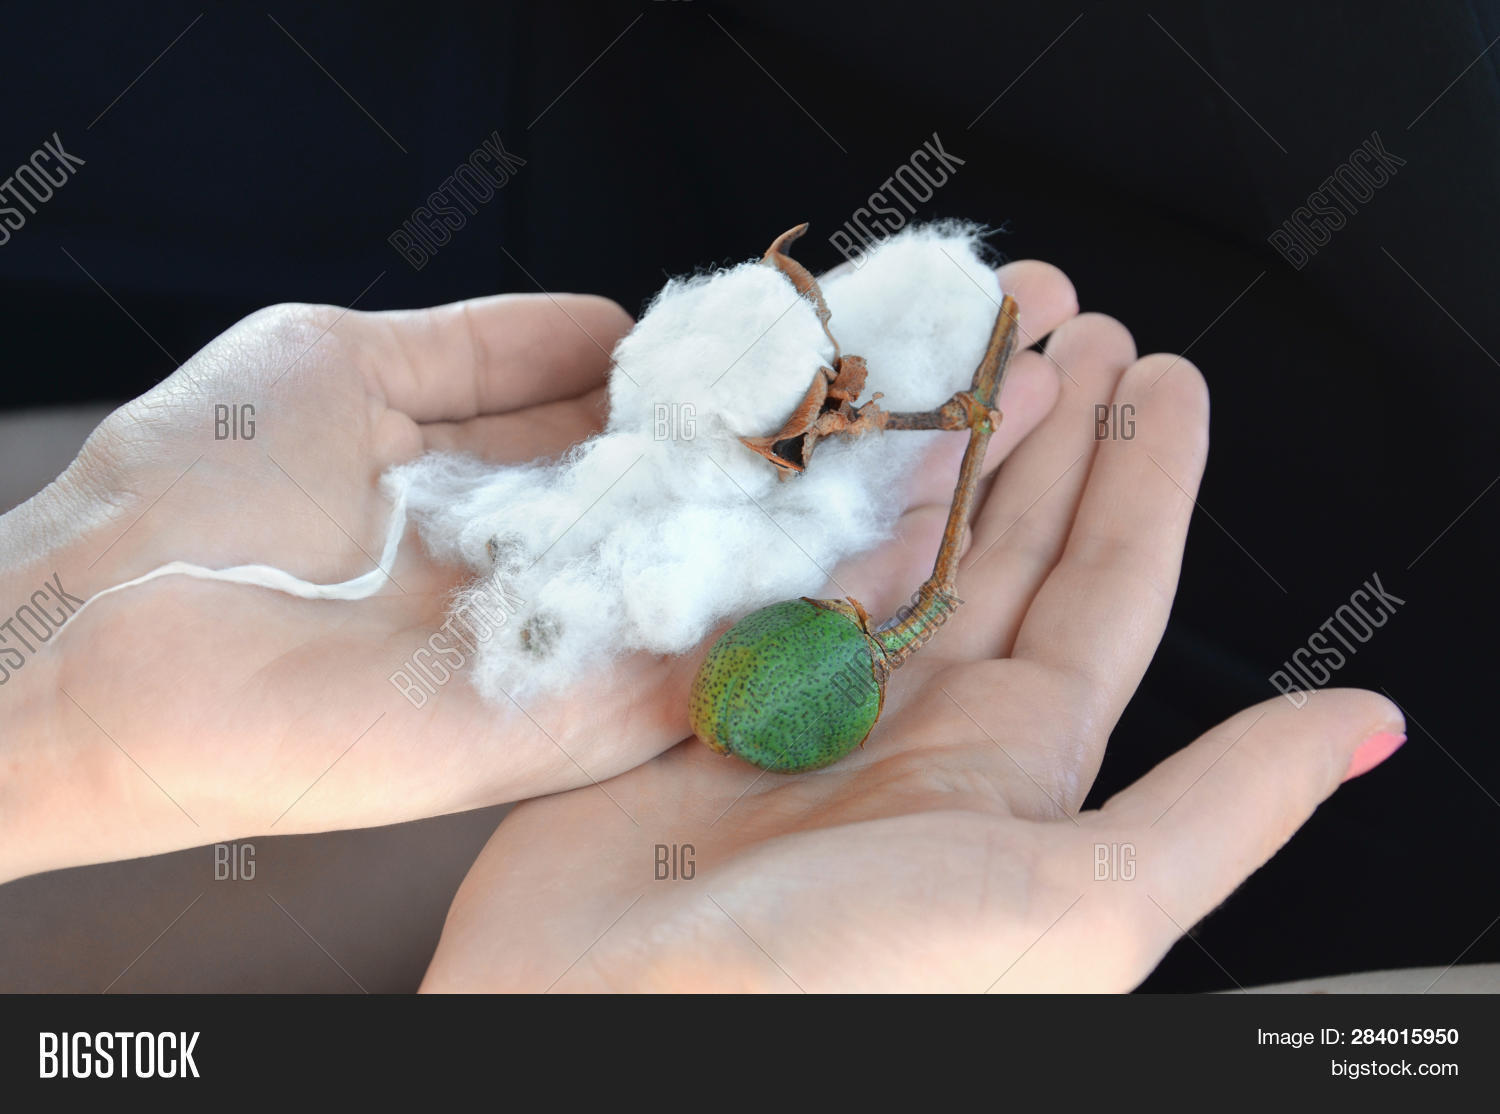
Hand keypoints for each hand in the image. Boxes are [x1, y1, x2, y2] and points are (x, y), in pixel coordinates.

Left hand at [0, 259, 1074, 880]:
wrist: (89, 630)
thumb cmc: (198, 486)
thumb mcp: (355, 354)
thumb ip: (499, 346)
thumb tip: (626, 320)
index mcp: (539, 486)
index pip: (711, 424)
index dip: (815, 369)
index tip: (917, 315)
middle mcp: (585, 570)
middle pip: (764, 502)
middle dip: (887, 435)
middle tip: (1020, 365)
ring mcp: (590, 651)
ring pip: (769, 588)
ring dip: (887, 521)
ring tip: (1011, 442)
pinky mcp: (571, 725)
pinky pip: (718, 669)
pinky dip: (815, 615)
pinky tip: (917, 547)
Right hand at [420, 311, 1405, 991]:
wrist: (613, 1023)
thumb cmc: (850, 989)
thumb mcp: (1077, 907)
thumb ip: (1221, 809)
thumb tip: (1366, 729)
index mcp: (1018, 769)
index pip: (1109, 591)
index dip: (1147, 479)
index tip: (1169, 380)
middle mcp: (921, 723)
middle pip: (1006, 540)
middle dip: (1050, 424)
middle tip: (1075, 317)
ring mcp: (811, 696)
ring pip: (897, 529)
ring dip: (944, 429)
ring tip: (981, 330)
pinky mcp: (709, 682)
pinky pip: (780, 553)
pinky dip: (817, 478)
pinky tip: (846, 413)